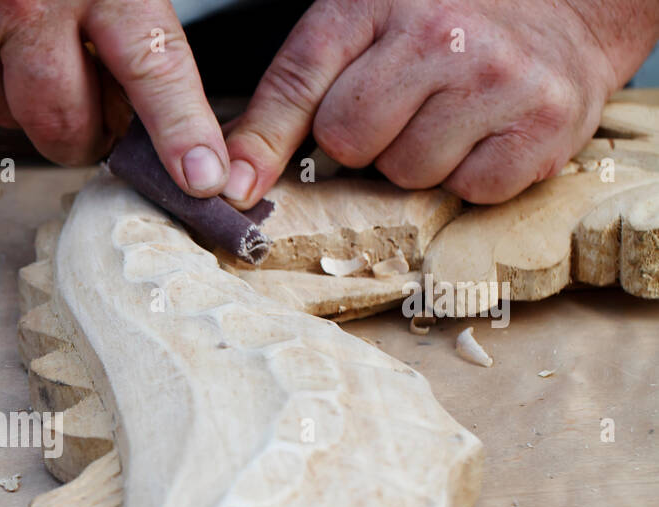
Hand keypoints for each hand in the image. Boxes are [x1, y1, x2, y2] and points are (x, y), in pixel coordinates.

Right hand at [0, 0, 229, 195]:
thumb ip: (130, 18)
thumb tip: (147, 108)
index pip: (152, 66)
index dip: (180, 129)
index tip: (201, 176)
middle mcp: (30, 5)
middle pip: (67, 125)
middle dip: (81, 134)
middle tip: (90, 108)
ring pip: (8, 116)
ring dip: (21, 96)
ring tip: (20, 33)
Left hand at [223, 0, 658, 205]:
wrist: (570, 3)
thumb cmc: (449, 19)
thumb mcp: (362, 24)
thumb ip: (293, 95)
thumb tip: (233, 184)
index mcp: (378, 2)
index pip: (298, 83)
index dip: (262, 145)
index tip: (233, 191)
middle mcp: (441, 35)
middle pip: (350, 143)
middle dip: (364, 141)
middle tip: (401, 107)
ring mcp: (497, 80)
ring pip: (408, 173)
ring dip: (419, 160)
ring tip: (449, 115)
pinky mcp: (543, 125)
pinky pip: (470, 191)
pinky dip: (473, 176)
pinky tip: (486, 133)